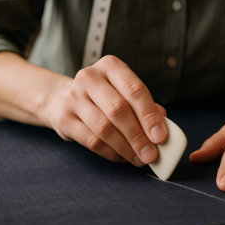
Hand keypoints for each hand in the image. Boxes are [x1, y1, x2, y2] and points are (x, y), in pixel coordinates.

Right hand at [42, 55, 167, 166]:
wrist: (62, 98)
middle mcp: (90, 77)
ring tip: (139, 159)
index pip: (135, 90)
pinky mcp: (64, 118)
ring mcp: (73, 97)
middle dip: (138, 136)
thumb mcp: (125, 92)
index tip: (161, 136)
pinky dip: (111, 153)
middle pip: (118, 110)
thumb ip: (146, 107)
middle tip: (151, 154)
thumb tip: (162, 129)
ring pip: (104, 128)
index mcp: (111, 66)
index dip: (149, 115)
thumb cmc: (105, 96)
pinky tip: (123, 157)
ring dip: (125, 148)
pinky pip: (92, 141)